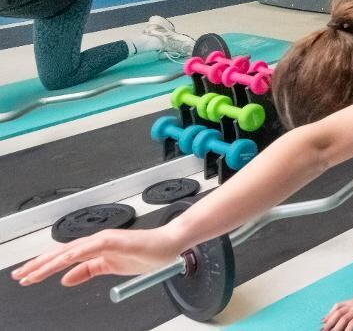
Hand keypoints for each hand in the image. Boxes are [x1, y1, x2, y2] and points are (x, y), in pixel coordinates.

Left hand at [11, 227, 183, 287]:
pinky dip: (76, 253)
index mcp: (95, 248)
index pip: (63, 257)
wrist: (168, 245)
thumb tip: (65, 279)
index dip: (43, 266)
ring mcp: (105, 239)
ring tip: (33, 273)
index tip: (26, 277)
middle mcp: (96, 241)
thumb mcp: (110, 267)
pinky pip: (91, 247)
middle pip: (61, 253)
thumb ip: (87, 271)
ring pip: (71, 250)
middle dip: (38, 265)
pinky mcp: (115, 240)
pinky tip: (63, 262)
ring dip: (50, 262)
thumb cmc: (145, 253)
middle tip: (19, 276)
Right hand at [322, 286, 352, 330]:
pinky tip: (324, 318)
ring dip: (329, 320)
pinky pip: (338, 305)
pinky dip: (330, 312)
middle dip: (333, 328)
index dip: (345, 330)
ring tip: (322, 329)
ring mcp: (352, 304)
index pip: (352, 323)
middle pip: (342, 319)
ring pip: (338, 312)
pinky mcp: (351, 301)